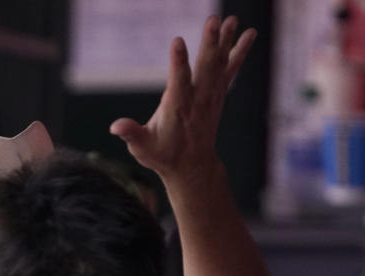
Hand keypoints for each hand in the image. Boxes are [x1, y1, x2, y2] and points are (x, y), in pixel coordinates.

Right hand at [110, 16, 254, 180]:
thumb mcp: (142, 149)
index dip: (178, 63)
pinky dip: (239, 51)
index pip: (178, 83)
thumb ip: (131, 134)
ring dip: (225, 41)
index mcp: (177, 109)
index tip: (178, 41)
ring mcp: (210, 96)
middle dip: (209, 44)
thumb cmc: (162, 155)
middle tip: (214, 20)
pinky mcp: (217, 94)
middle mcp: (197, 100)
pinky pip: (230, 69)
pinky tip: (248, 33)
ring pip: (219, 65)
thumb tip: (115, 127)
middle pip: (205, 69)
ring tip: (231, 19)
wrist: (192, 167)